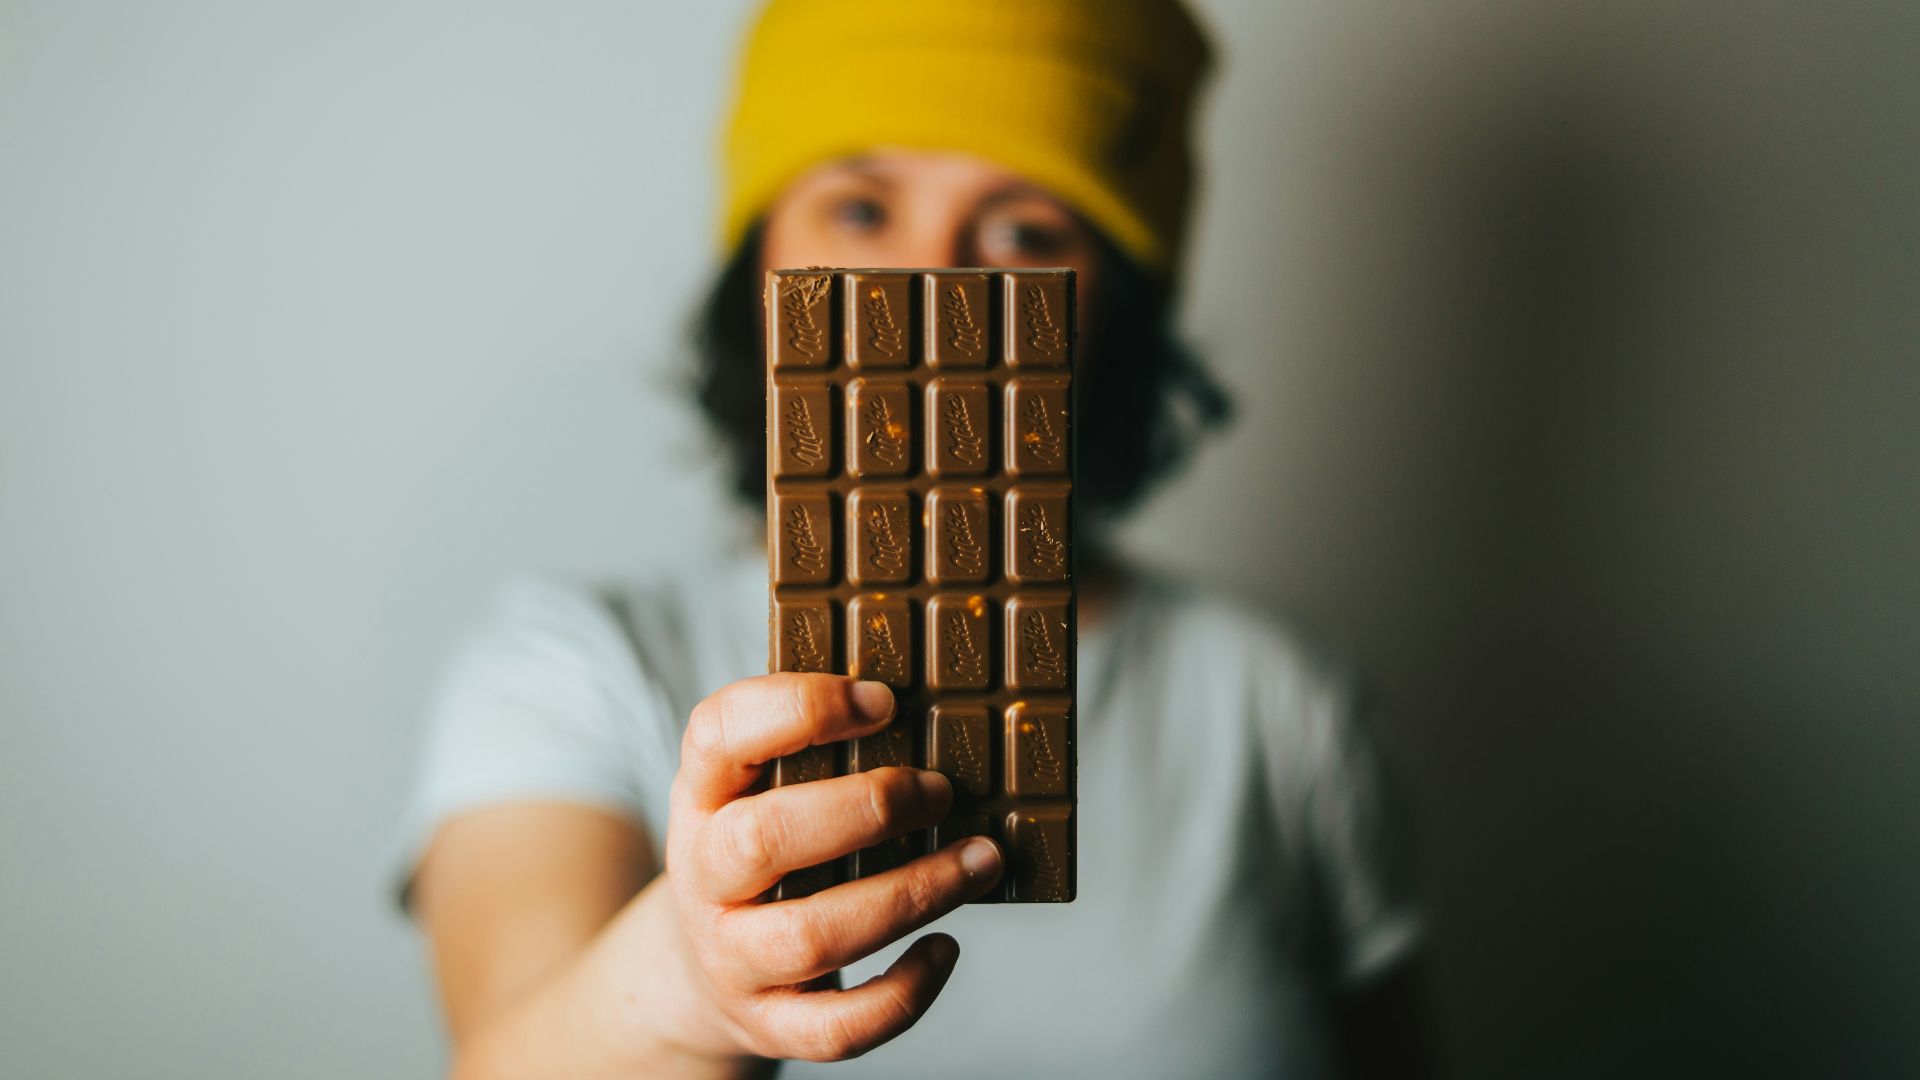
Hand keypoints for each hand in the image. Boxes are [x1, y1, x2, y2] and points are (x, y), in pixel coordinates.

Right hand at [657, 673, 1003, 1063]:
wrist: (697, 972)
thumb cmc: (758, 853)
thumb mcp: (756, 789)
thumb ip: (815, 747)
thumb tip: (933, 708)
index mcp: (702, 795)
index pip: (718, 732)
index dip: (799, 707)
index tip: (883, 701)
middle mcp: (704, 875)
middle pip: (764, 839)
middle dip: (867, 809)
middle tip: (940, 791)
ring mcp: (732, 957)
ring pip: (812, 935)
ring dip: (911, 894)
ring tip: (980, 859)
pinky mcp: (771, 1023)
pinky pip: (836, 1026)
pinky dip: (903, 992)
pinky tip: (946, 947)